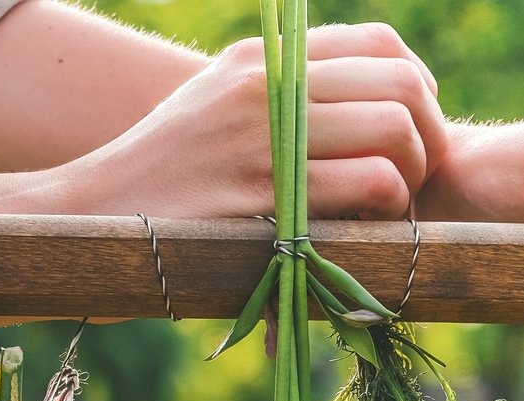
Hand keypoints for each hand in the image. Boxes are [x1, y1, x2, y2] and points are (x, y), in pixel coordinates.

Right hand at [63, 24, 446, 219]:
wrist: (94, 217)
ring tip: (386, 211)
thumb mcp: (214, 110)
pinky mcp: (268, 195)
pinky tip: (363, 232)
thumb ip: (278, 99)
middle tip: (415, 180)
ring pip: (394, 133)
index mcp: (262, 61)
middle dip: (429, 138)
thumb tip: (355, 108)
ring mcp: (268, 138)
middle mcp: (268, 86)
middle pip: (401, 87)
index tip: (414, 133)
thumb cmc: (163, 179)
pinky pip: (368, 184)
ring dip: (410, 178)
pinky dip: (387, 211)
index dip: (419, 89)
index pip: (381, 45)